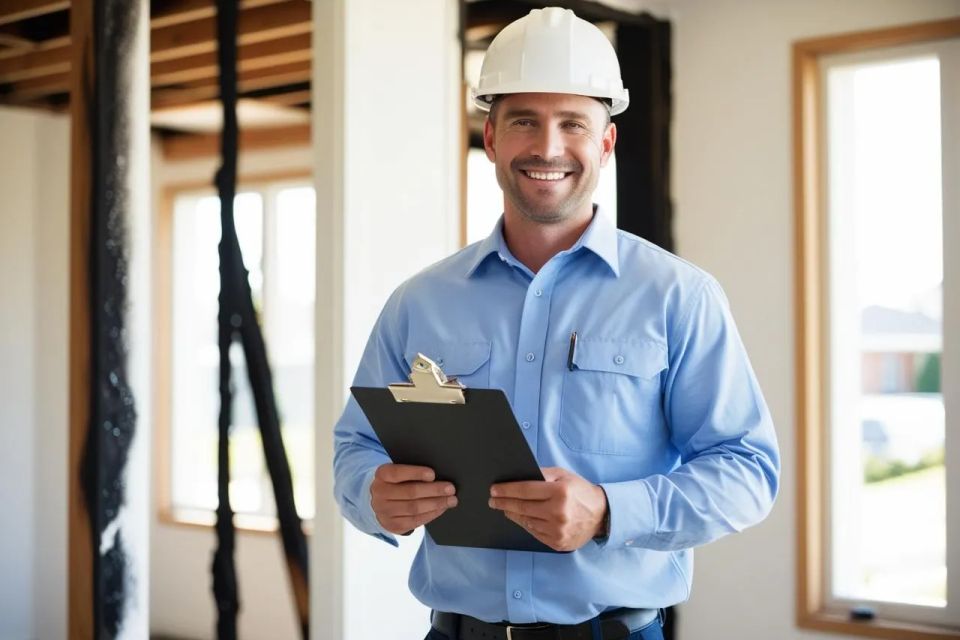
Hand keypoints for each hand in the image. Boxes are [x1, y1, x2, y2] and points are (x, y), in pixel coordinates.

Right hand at [370, 464, 457, 534]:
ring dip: (436, 504)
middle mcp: (380, 494)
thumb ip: (412, 472)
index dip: (415, 473)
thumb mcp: (399, 473)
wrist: (380, 502)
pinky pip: (415, 521)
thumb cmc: (396, 482)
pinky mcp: (393, 525)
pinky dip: (431, 514)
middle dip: (434, 490)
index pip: (397, 473)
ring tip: (451, 500)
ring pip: (414, 508)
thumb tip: (437, 476)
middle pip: (410, 492)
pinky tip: (441, 508)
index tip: (433, 474)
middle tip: (450, 488)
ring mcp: (385, 511)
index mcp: (382, 475)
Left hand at [489, 467, 607, 551]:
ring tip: (504, 508)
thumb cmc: (580, 491)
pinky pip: (534, 532)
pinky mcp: (557, 542)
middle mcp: (558, 512)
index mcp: (559, 492)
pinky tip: (519, 517)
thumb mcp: (563, 475)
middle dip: (503, 502)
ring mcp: (557, 530)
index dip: (506, 490)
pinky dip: (525, 524)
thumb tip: (518, 476)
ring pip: (526, 521)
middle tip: (492, 500)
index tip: (494, 489)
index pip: (525, 490)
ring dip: (512, 514)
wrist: (602, 515)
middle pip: (522, 507)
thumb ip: (542, 474)